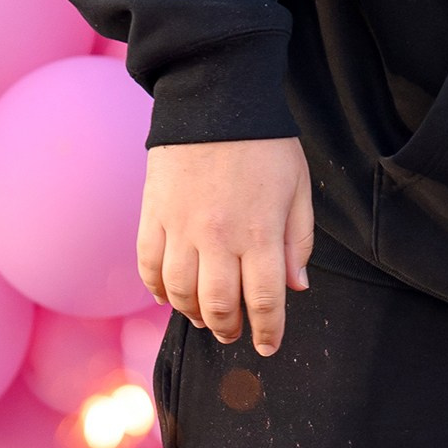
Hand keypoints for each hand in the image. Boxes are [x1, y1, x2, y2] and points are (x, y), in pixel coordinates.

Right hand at [139, 138, 314, 355]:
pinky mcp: (153, 216)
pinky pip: (148, 267)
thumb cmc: (264, 145)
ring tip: (205, 318)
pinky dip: (157, 289)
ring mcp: (180, 229)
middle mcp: (219, 238)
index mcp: (260, 233)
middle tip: (234, 332)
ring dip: (193, 314)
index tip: (267, 346)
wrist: (214, 100)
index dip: (267, 332)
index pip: (265, 301)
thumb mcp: (298, 189)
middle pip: (219, 306)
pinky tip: (169, 296)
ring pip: (180, 293)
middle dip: (229, 328)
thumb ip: (298, 241)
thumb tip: (296, 287)